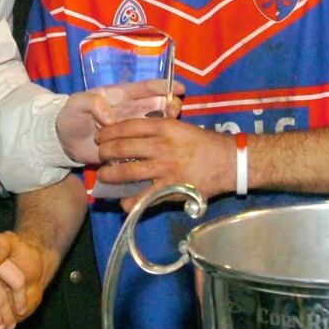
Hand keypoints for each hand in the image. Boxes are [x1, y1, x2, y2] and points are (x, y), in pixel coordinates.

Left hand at [56, 79, 183, 164]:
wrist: (64, 142)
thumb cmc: (72, 117)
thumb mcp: (77, 104)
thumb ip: (92, 103)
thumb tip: (110, 119)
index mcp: (122, 96)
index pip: (146, 88)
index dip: (163, 87)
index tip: (180, 89)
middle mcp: (132, 112)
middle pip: (158, 106)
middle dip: (171, 106)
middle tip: (175, 112)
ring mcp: (133, 131)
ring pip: (157, 127)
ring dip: (167, 128)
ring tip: (173, 133)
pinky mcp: (130, 149)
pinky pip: (146, 148)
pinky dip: (155, 150)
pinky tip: (164, 154)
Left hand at [94, 118, 234, 211]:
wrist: (228, 162)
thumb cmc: (204, 143)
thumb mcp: (181, 126)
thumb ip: (159, 127)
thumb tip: (134, 131)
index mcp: (165, 128)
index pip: (128, 126)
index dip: (110, 131)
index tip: (101, 135)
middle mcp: (161, 147)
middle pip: (122, 147)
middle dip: (105, 152)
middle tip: (100, 155)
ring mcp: (164, 169)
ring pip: (127, 172)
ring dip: (110, 175)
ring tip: (104, 177)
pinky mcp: (170, 189)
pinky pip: (142, 197)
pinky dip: (129, 202)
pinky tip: (123, 202)